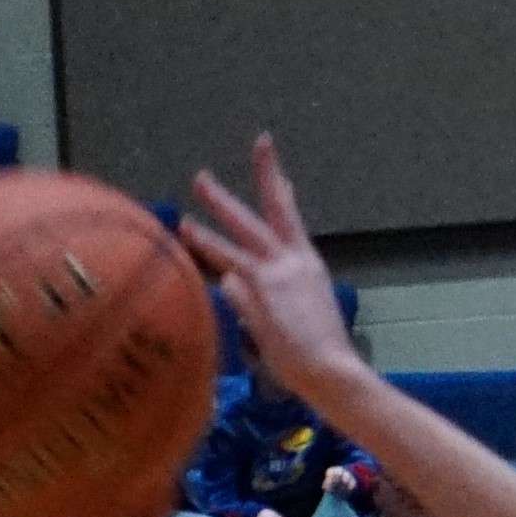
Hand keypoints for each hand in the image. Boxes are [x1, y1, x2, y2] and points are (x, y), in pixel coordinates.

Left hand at [173, 139, 359, 412]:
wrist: (332, 369)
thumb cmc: (323, 345)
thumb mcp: (309, 297)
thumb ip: (281, 276)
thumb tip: (241, 270)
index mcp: (306, 259)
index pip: (285, 209)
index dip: (273, 177)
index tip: (263, 147)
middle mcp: (288, 262)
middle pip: (251, 219)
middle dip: (223, 198)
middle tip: (200, 178)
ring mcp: (271, 281)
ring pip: (230, 250)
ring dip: (205, 236)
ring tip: (183, 223)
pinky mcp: (257, 303)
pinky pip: (231, 291)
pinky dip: (228, 297)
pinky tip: (236, 309)